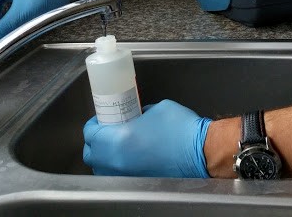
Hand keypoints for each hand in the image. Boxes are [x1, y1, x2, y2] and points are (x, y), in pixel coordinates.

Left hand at [82, 100, 211, 177]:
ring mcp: (126, 176)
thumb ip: (137, 113)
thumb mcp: (155, 109)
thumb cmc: (181, 130)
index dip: (94, 124)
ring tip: (117, 146)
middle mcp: (118, 162)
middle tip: (106, 131)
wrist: (201, 153)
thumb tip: (133, 117)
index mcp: (118, 140)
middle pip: (91, 155)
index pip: (90, 134)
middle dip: (95, 142)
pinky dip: (118, 167)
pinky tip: (131, 157)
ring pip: (102, 169)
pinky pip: (117, 176)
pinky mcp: (137, 183)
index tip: (101, 119)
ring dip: (104, 157)